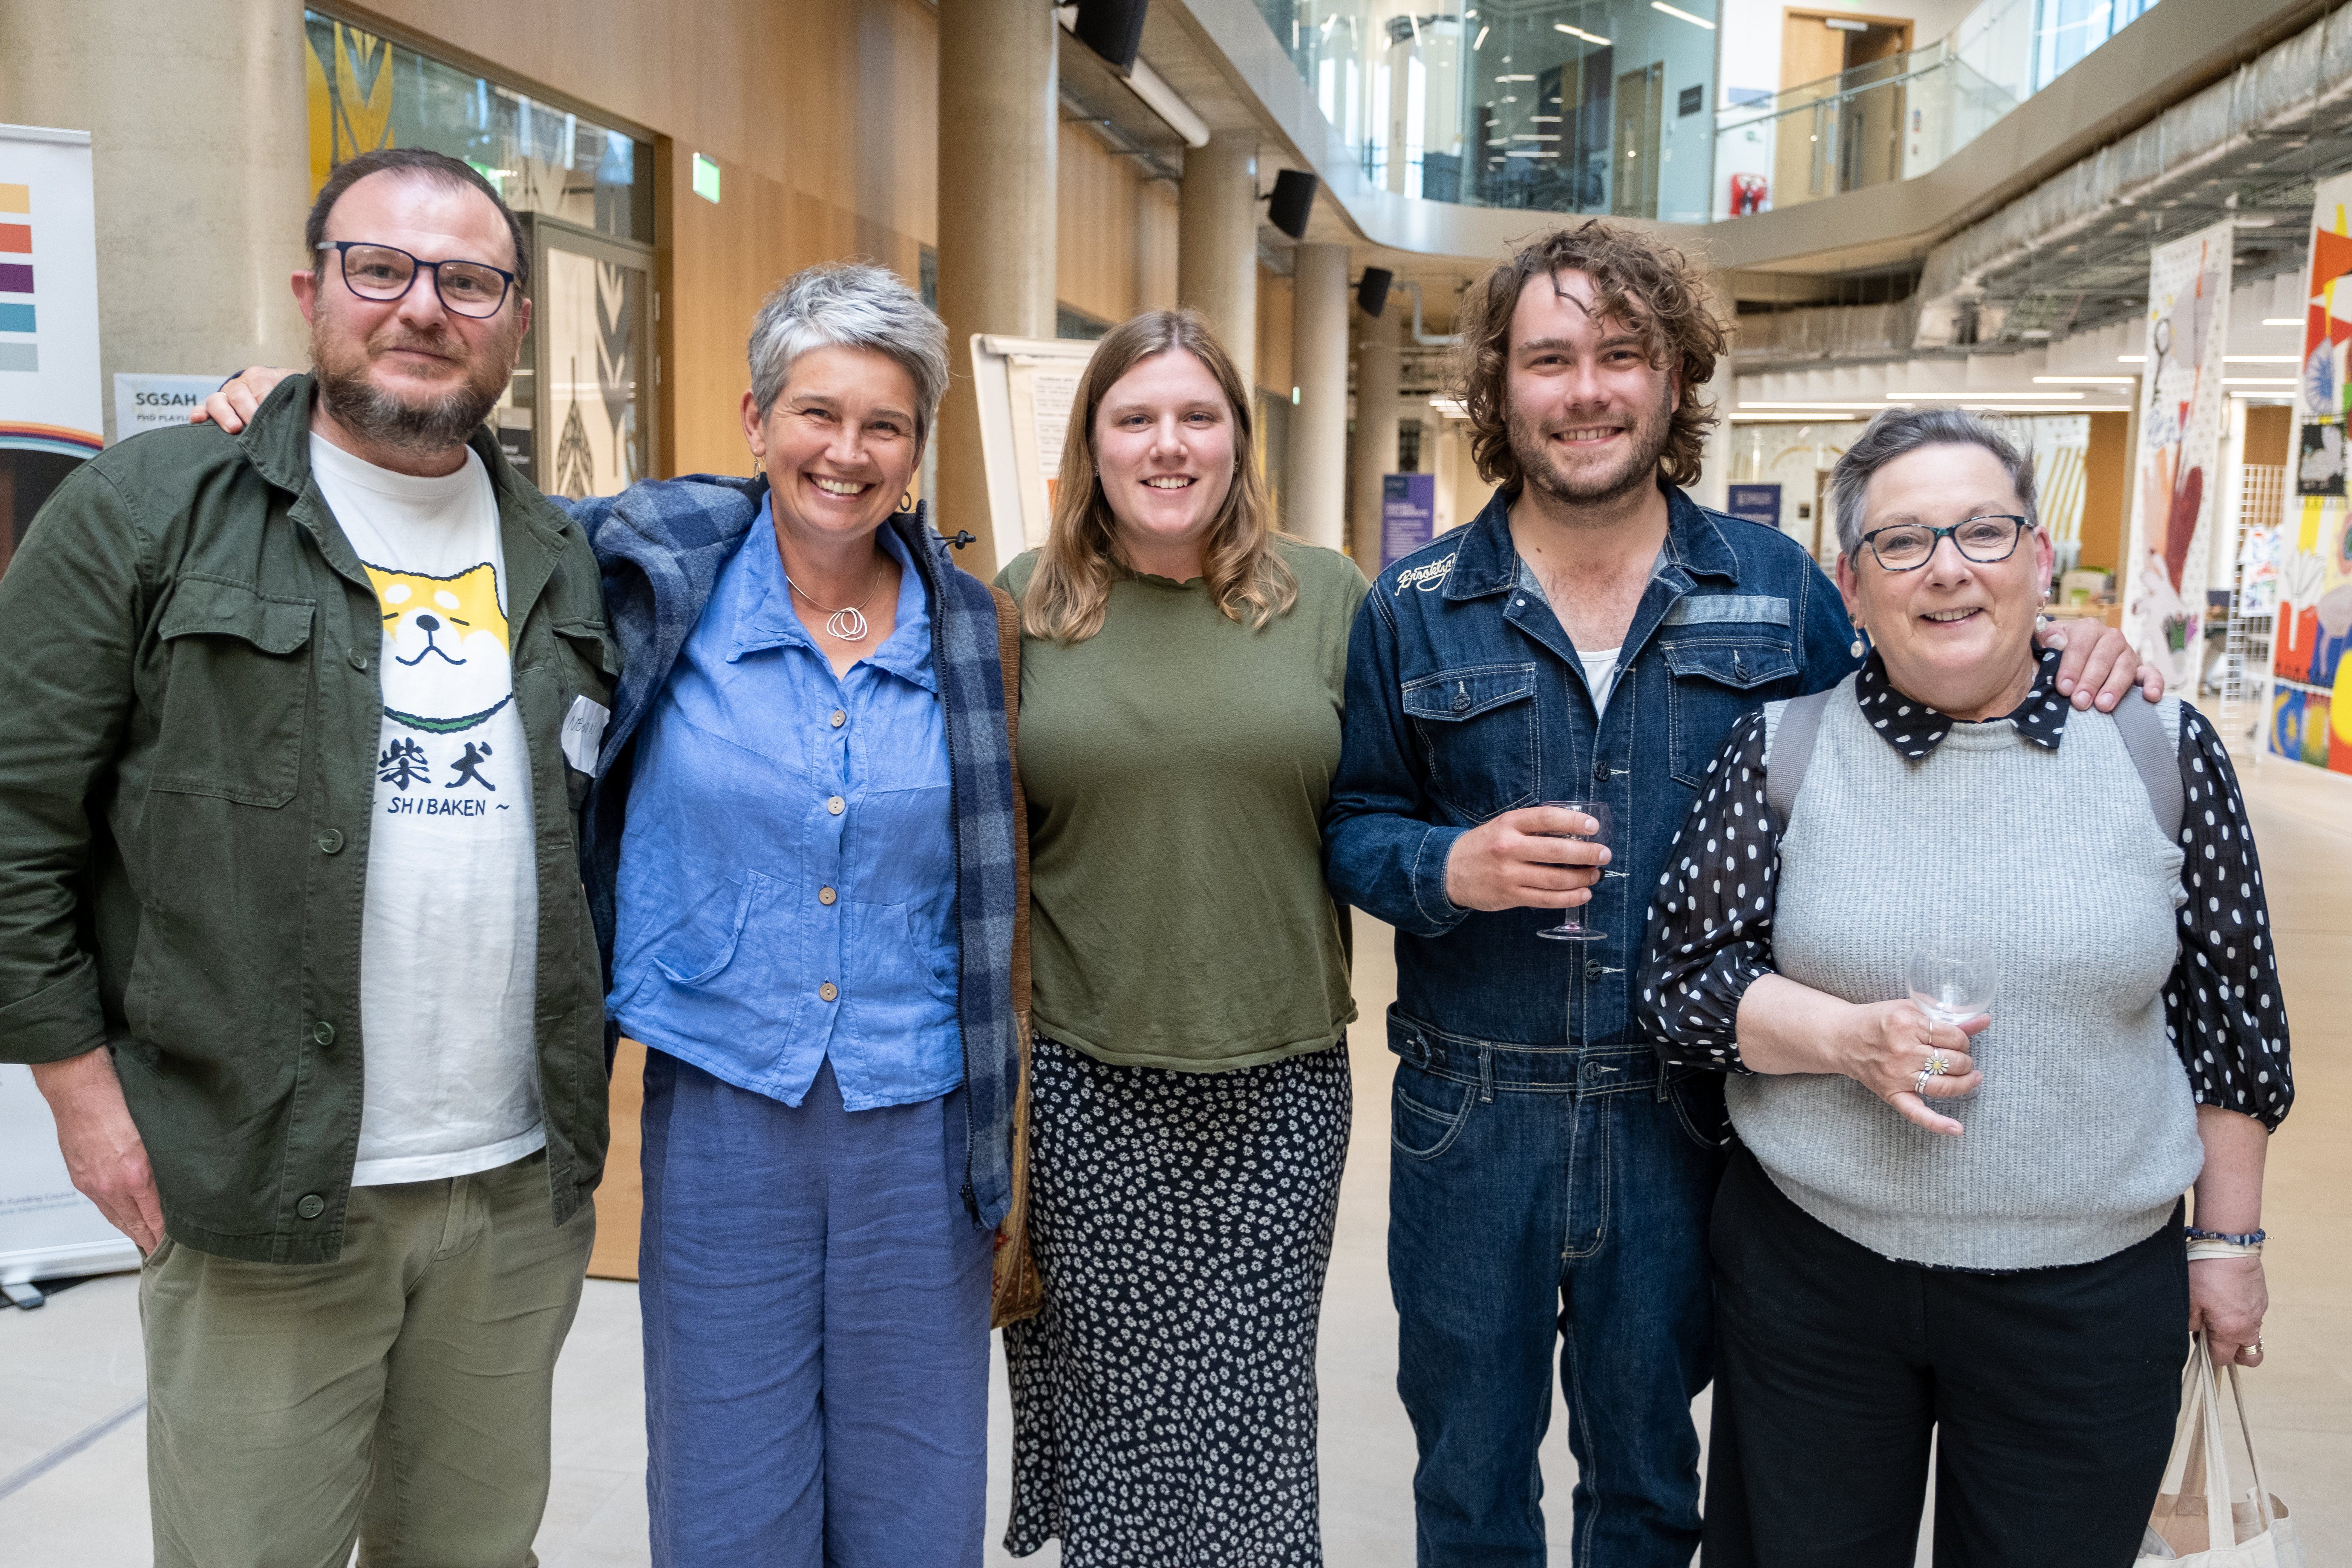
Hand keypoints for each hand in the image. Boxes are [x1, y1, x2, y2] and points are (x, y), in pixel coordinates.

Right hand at [29, 1049, 163, 1253]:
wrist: (81, 1091)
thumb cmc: (119, 1103)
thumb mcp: (156, 1134)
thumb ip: (167, 1162)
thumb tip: (182, 1182)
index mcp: (136, 1174)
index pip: (156, 1217)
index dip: (166, 1234)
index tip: (176, 1244)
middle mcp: (113, 1184)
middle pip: (135, 1223)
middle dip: (150, 1239)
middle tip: (164, 1251)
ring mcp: (94, 1184)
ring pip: (117, 1218)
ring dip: (132, 1230)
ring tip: (147, 1241)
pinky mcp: (82, 1179)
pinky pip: (102, 1206)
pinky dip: (116, 1216)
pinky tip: (124, 1218)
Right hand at [189, 366, 295, 433]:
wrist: (284, 405)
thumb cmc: (293, 401)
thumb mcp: (300, 392)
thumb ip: (304, 391)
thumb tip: (322, 390)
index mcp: (263, 377)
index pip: (261, 387)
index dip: (266, 402)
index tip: (272, 414)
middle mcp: (242, 384)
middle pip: (238, 394)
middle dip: (246, 410)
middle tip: (252, 424)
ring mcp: (226, 397)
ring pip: (217, 400)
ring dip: (223, 413)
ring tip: (233, 428)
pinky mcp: (216, 411)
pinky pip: (203, 410)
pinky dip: (199, 414)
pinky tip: (199, 420)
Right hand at [1443, 806, 1609, 912]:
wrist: (1448, 871)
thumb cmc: (1483, 846)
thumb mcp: (1502, 826)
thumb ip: (1532, 827)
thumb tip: (1573, 830)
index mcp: (1508, 824)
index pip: (1547, 818)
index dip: (1574, 822)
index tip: (1593, 827)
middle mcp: (1508, 848)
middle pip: (1556, 851)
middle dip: (1587, 853)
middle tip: (1605, 854)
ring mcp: (1509, 874)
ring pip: (1555, 878)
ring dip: (1582, 877)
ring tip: (1595, 874)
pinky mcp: (1510, 896)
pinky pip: (1546, 899)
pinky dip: (1569, 898)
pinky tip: (1583, 894)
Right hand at [1830, 1000, 1987, 1135]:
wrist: (1842, 1038)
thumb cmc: (1877, 1021)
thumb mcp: (1910, 1010)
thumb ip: (1947, 1017)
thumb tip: (1984, 1020)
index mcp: (1908, 1024)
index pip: (1954, 1037)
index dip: (1963, 1040)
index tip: (1958, 1040)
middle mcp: (1903, 1051)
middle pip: (1953, 1061)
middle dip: (1964, 1060)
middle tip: (1960, 1058)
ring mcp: (1897, 1075)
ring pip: (1944, 1086)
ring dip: (1964, 1083)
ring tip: (1970, 1078)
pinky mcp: (1891, 1093)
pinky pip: (1917, 1112)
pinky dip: (1938, 1124)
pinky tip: (1956, 1129)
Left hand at [2036, 618, 2162, 710]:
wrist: (2072, 662)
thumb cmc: (2054, 656)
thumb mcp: (2043, 644)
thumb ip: (2043, 639)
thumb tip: (2054, 639)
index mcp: (2086, 629)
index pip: (2079, 645)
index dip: (2071, 667)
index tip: (2063, 688)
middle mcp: (2110, 638)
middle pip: (2103, 658)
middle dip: (2090, 681)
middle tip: (2080, 702)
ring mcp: (2127, 653)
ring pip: (2124, 668)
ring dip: (2114, 687)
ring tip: (2103, 705)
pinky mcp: (2140, 669)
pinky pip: (2151, 674)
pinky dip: (2153, 684)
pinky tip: (2151, 696)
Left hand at [2190, 1256, 2267, 1369]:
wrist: (2229, 1245)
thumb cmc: (2206, 1272)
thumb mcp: (2189, 1300)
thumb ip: (2191, 1323)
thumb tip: (2197, 1332)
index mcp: (2231, 1331)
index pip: (2223, 1359)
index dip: (2208, 1355)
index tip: (2199, 1341)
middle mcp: (2251, 1326)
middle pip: (2249, 1357)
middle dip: (2233, 1355)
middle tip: (2214, 1338)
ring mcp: (2259, 1312)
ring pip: (2252, 1336)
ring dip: (2237, 1334)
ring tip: (2217, 1315)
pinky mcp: (2261, 1298)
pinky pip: (2254, 1317)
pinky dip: (2241, 1316)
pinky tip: (2226, 1299)